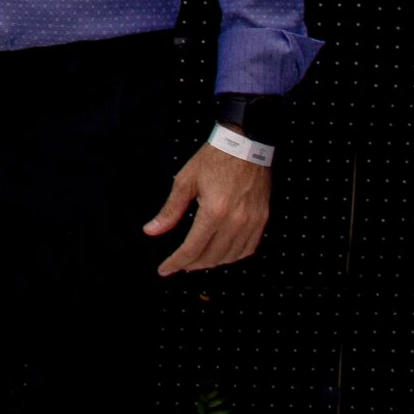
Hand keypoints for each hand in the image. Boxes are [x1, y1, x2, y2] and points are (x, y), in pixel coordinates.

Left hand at [143, 141, 271, 274]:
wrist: (246, 144)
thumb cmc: (214, 158)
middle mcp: (235, 220)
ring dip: (212, 262)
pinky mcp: (262, 219)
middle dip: (192, 264)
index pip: (192, 248)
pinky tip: (222, 253)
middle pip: (211, 256)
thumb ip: (170, 210)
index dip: (176, 262)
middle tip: (179, 264)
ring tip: (197, 260)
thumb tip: (152, 231)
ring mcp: (252, 222)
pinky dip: (233, 255)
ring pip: (230, 256)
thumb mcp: (185, 180)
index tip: (165, 270)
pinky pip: (248, 248)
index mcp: (214, 211)